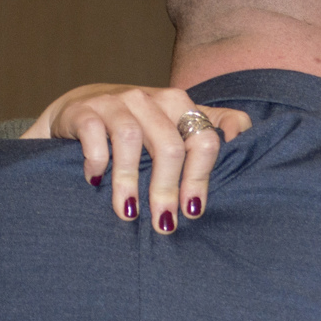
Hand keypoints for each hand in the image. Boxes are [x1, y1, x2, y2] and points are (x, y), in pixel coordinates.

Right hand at [26, 84, 250, 231]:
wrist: (79, 110)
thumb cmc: (138, 127)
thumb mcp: (176, 125)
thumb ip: (212, 129)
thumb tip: (241, 140)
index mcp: (179, 104)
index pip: (205, 138)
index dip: (202, 177)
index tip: (193, 209)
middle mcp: (150, 98)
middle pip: (170, 145)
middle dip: (168, 189)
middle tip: (164, 222)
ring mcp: (116, 102)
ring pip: (131, 140)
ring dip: (130, 181)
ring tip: (129, 212)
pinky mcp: (84, 111)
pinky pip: (95, 136)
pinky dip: (97, 162)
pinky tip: (97, 181)